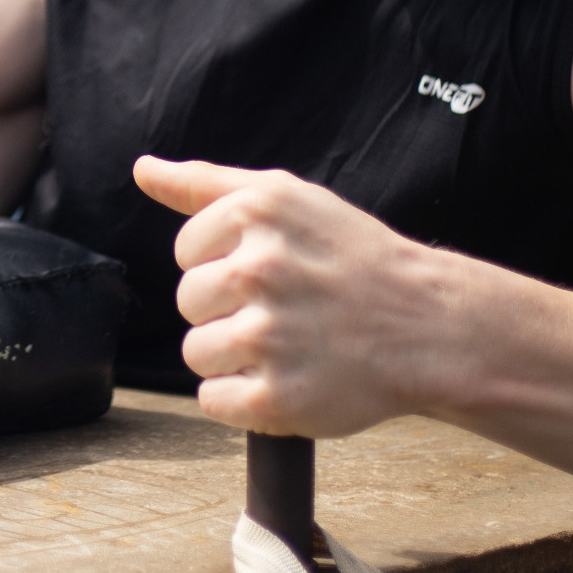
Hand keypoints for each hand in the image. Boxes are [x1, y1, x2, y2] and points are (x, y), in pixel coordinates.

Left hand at [135, 157, 447, 436]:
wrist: (430, 327)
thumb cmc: (352, 259)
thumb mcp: (286, 199)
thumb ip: (206, 184)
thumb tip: (143, 170)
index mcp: (255, 214)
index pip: (185, 251)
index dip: (225, 264)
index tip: (273, 271)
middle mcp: (259, 270)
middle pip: (188, 302)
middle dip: (227, 309)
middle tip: (286, 311)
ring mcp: (268, 338)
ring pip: (196, 353)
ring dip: (233, 357)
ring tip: (288, 345)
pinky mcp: (277, 399)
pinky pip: (212, 401)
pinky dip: (241, 400)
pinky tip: (284, 379)